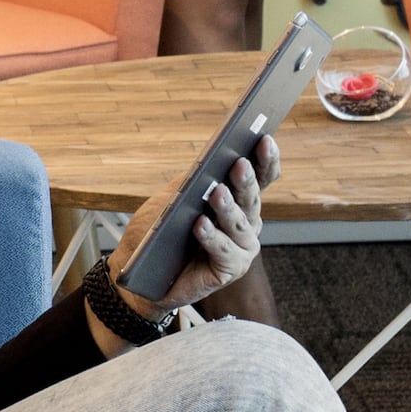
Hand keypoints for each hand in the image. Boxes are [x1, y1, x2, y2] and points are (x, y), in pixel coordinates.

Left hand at [103, 136, 279, 319]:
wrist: (144, 273)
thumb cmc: (162, 232)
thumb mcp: (175, 197)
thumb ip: (194, 180)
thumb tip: (209, 162)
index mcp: (240, 200)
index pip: (262, 177)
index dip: (266, 159)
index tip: (264, 138)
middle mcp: (248, 223)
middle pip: (252, 198)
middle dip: (246, 180)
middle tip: (239, 164)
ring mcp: (242, 248)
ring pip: (240, 224)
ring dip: (228, 208)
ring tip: (217, 192)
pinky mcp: (230, 271)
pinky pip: (224, 252)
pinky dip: (212, 237)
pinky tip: (200, 224)